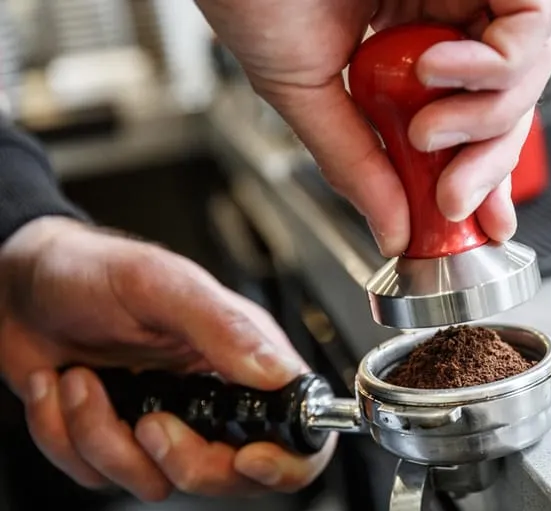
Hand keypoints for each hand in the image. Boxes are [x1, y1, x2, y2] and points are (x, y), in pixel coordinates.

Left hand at [0, 217, 335, 500]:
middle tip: (149, 423)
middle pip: (234, 474)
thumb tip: (277, 373)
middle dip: (186, 462)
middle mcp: (211, 396)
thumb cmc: (92, 270)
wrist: (18, 286)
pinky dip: (66, 438)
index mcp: (243, 356)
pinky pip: (100, 476)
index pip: (298, 426)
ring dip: (103, 438)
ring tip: (83, 382)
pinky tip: (60, 390)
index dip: (287, 459)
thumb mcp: (161, 284)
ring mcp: (165, 423)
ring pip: (158, 481)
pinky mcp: (116, 441)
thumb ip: (224, 328)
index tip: (249, 459)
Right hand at [196, 0, 550, 255]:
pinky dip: (492, 65)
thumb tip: (391, 230)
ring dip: (488, 119)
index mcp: (416, 38)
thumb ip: (356, 162)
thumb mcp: (304, 92)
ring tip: (425, 132)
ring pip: (535, 63)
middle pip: (518, 94)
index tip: (479, 219)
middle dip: (490, 160)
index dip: (487, 169)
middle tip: (449, 200)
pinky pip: (532, 22)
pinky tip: (433, 72)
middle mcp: (453, 9)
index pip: (478, 112)